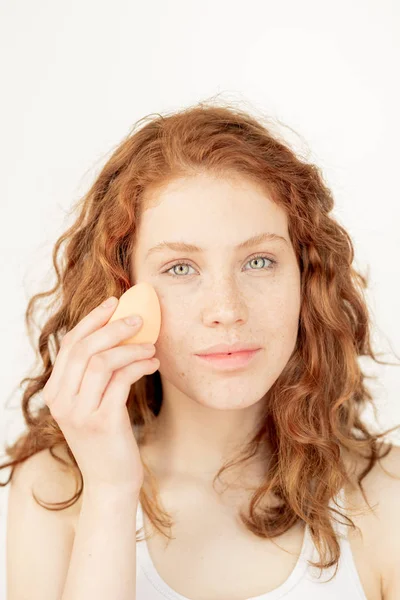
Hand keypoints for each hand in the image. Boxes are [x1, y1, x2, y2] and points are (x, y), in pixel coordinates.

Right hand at [42, 297, 158, 493]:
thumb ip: (94, 374)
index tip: (114, 303)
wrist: (111, 481)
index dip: (92, 319)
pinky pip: (121, 380)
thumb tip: (118, 332)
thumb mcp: (91, 403)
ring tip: (151, 348)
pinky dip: (140, 365)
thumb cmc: (107, 437)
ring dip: (132, 348)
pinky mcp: (102, 422)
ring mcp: (79, 412)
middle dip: (114, 327)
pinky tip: (153, 364)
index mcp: (55, 392)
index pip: (70, 344)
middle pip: (84, 348)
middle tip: (139, 320)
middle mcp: (61, 400)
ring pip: (102, 361)